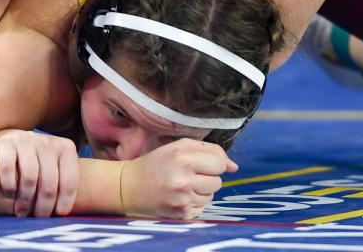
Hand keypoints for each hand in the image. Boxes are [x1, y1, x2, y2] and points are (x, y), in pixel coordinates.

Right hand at [0, 128, 78, 216]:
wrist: (12, 142)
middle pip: (49, 183)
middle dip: (44, 206)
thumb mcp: (55, 167)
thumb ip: (62, 184)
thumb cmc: (39, 162)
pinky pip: (8, 168)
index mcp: (65, 148)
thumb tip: (62, 213)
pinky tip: (10, 194)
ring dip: (26, 200)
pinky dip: (9, 185)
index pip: (69, 180)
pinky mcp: (5, 143)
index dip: (65, 201)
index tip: (59, 214)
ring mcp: (26, 140)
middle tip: (38, 218)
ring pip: (29, 177)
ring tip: (22, 212)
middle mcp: (48, 142)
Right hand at [121, 138, 237, 218]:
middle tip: (188, 175)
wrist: (128, 187)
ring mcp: (182, 200)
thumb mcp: (179, 147)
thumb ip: (209, 151)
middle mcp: (183, 180)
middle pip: (218, 182)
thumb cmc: (156, 163)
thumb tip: (235, 167)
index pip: (220, 163)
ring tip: (181, 186)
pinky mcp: (179, 215)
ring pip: (211, 196)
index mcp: (183, 157)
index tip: (200, 164)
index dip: (213, 163)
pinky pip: (201, 208)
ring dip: (201, 191)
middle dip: (207, 178)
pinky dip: (193, 203)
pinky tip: (178, 197)